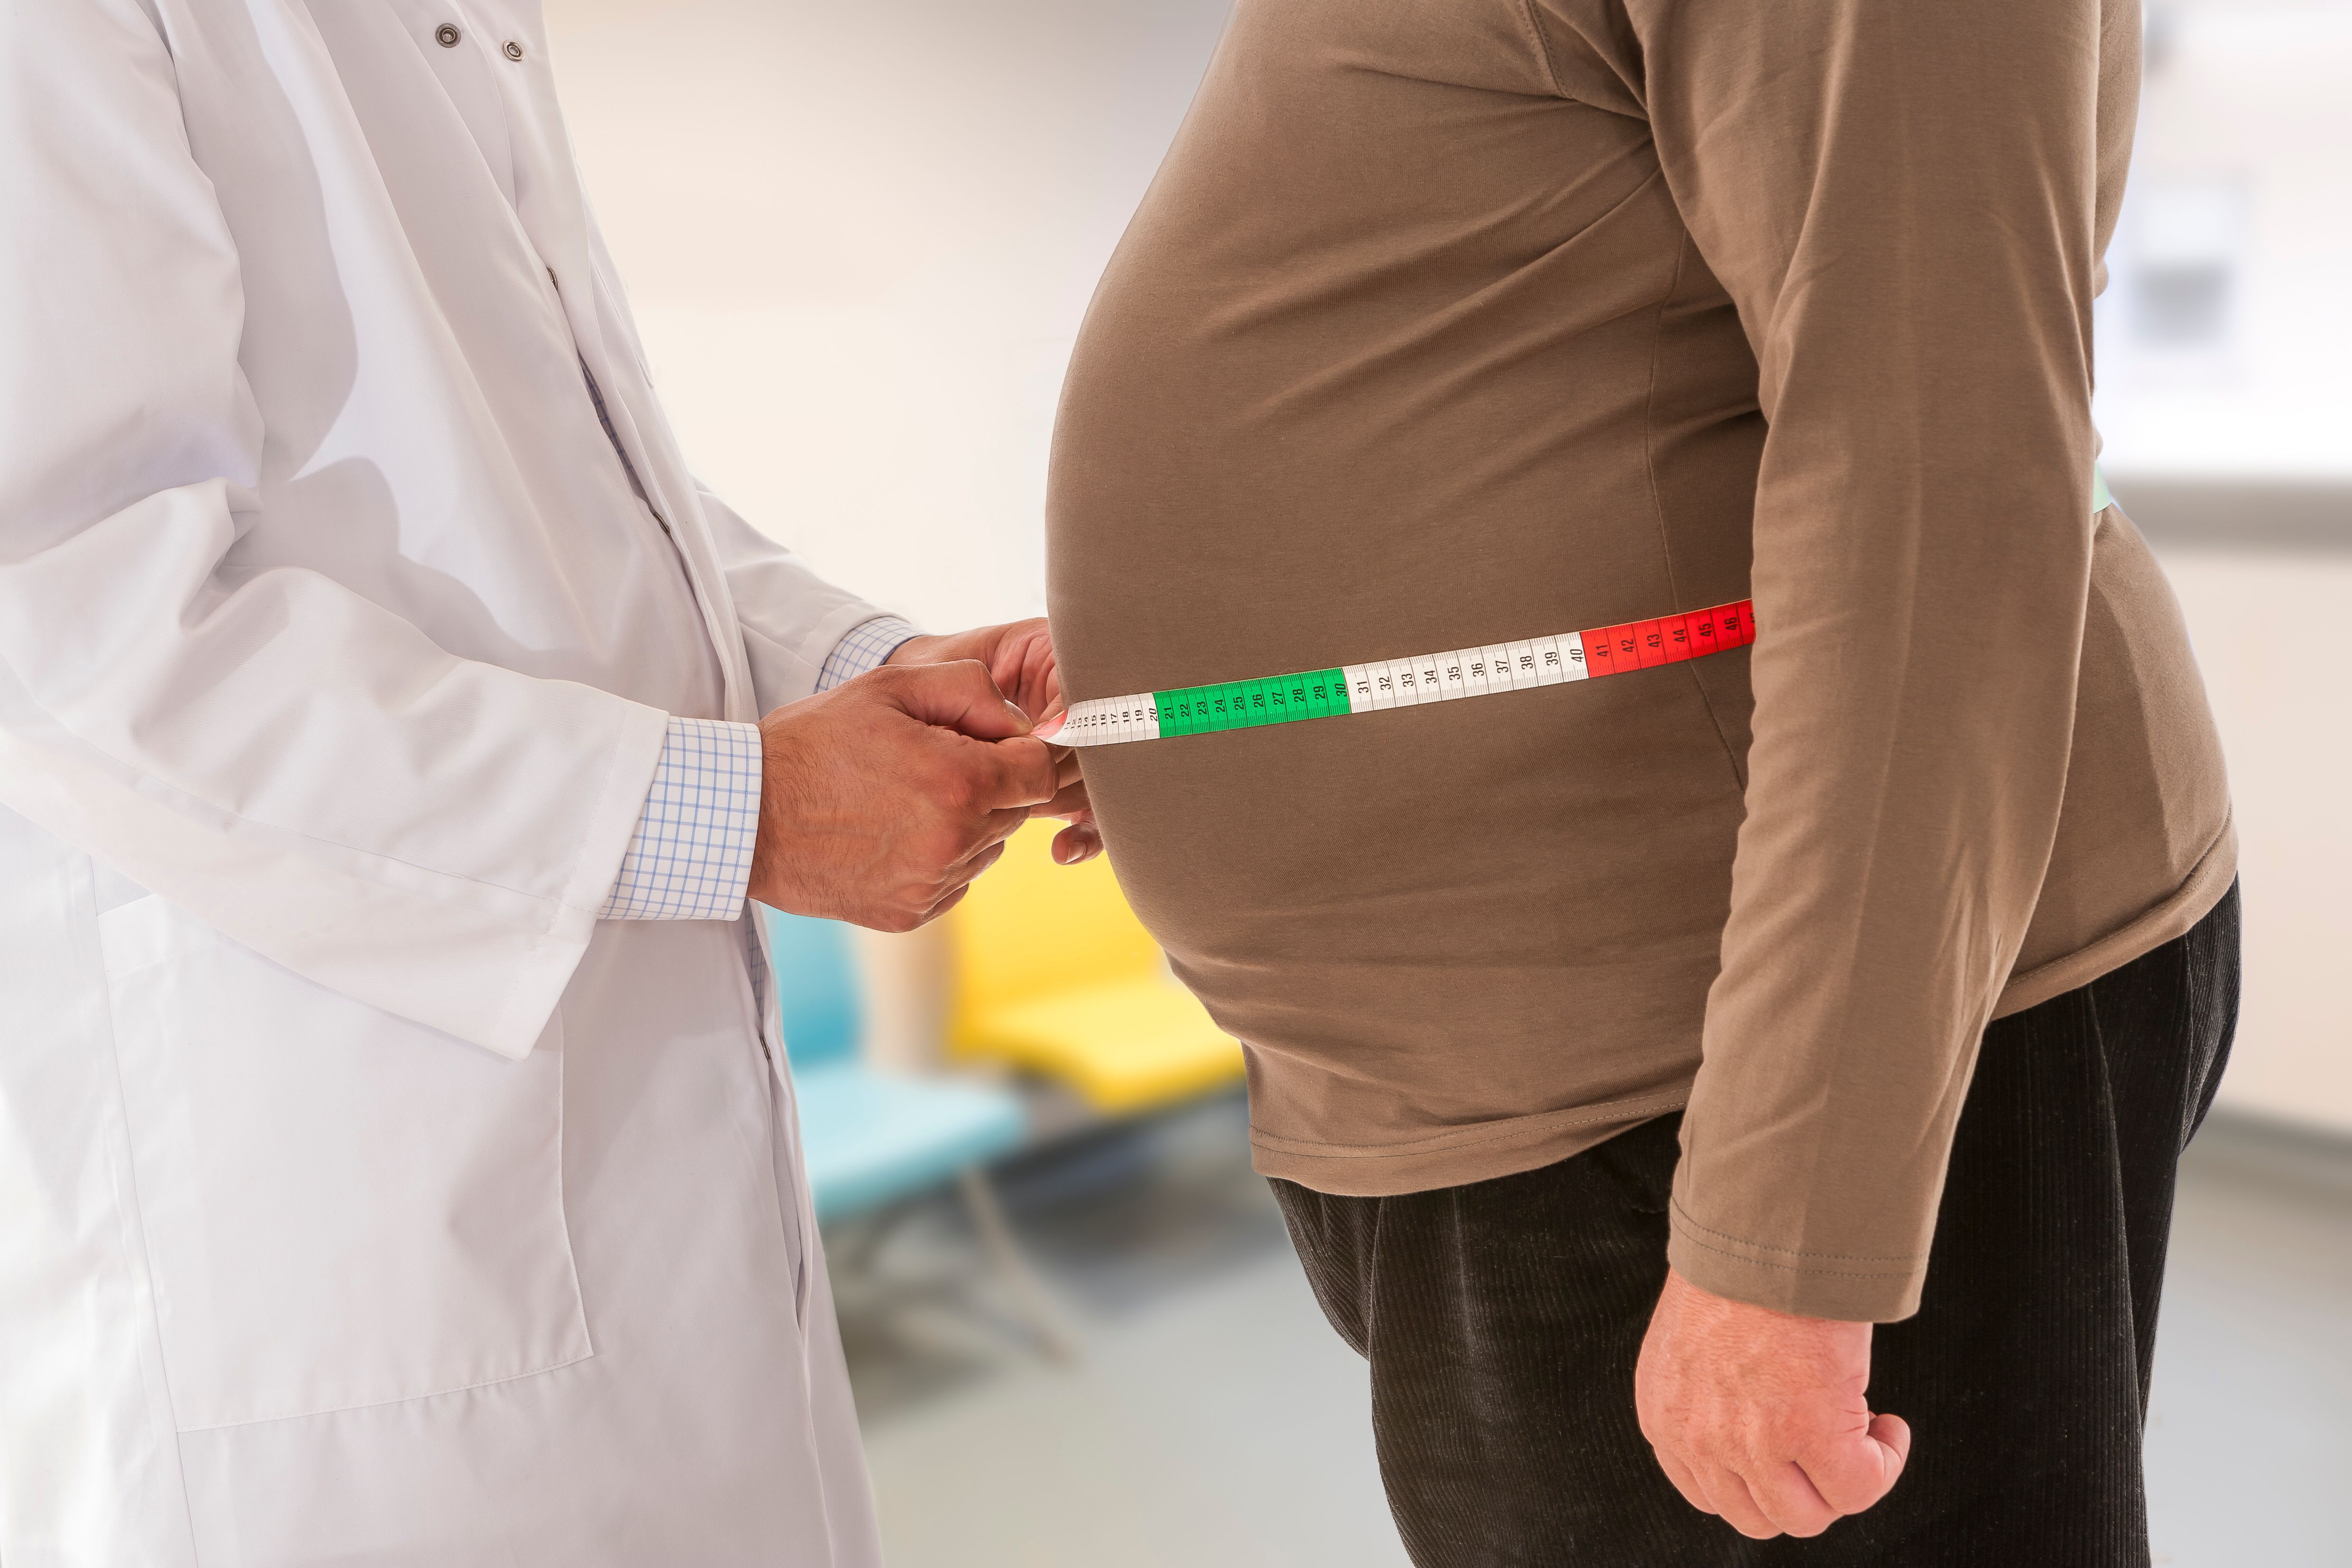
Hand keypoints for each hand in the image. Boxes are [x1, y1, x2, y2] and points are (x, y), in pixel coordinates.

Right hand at [748, 661, 1057, 929]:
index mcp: (958, 782)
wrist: (746, 815)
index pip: (1041, 772)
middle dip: (991, 784)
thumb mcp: (889, 685)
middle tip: (932, 764)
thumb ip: (970, 688)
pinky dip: (938, 857)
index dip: (1023, 751)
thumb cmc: (814, 742)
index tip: (991, 744)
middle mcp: (954, 841)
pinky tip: (891, 833)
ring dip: (966, 822)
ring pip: (989, 848)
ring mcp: (932, 884)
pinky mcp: (912, 914)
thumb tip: (1019, 720)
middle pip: (1017, 811)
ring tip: (904, 799)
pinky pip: (956, 880)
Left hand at [1634, 1266, 1910, 1538]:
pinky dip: (1885, 1464)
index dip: (1760, 1479)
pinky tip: (1888, 1427)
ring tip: (1862, 1433)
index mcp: (1665, 1416)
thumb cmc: (1738, 1266)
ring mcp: (1753, 1443)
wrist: (1765, 1230)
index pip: (1709, 1493)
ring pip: (1808, 1516)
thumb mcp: (1694, 1345)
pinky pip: (1859, 1488)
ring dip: (1843, 1483)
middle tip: (1830, 1446)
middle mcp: (1699, 1440)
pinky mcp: (1811, 1433)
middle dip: (1802, 1489)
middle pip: (1759, 1517)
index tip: (1791, 1451)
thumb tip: (1759, 1422)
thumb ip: (1710, 1395)